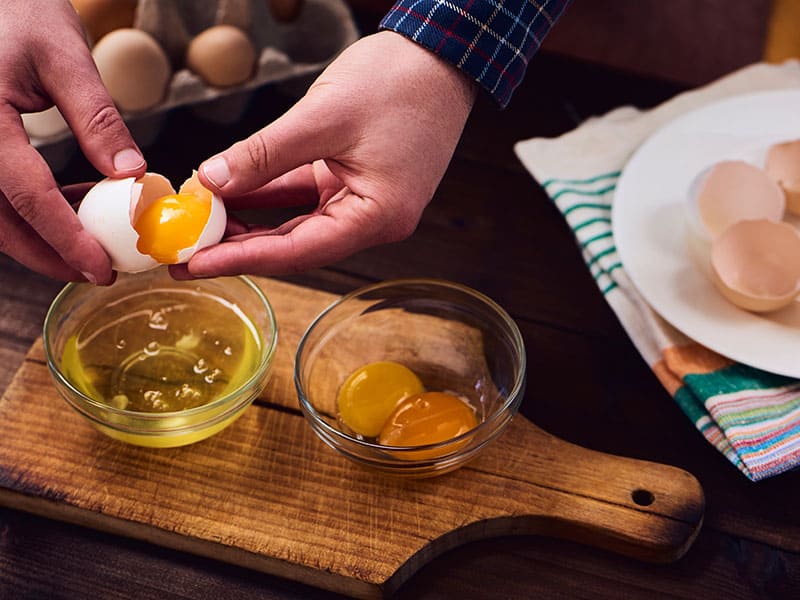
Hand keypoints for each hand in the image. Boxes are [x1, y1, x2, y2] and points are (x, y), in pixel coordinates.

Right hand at [0, 0, 145, 283]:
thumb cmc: (18, 11)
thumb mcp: (64, 58)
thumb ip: (97, 120)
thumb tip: (134, 176)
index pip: (27, 198)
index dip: (67, 240)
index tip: (101, 269)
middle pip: (1, 222)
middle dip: (50, 254)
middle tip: (97, 272)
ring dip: (40, 236)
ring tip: (90, 244)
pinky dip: (29, 208)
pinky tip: (69, 204)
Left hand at [172, 31, 475, 278]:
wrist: (441, 56)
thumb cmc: (400, 82)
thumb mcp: (323, 117)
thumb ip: (264, 155)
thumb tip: (211, 181)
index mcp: (377, 217)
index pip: (298, 251)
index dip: (241, 259)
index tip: (194, 264)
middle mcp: (373, 220)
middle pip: (295, 245)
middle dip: (239, 247)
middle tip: (186, 252)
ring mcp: (365, 202)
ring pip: (297, 223)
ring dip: (251, 223)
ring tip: (201, 223)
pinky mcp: (355, 181)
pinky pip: (305, 197)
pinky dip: (269, 196)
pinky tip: (230, 194)